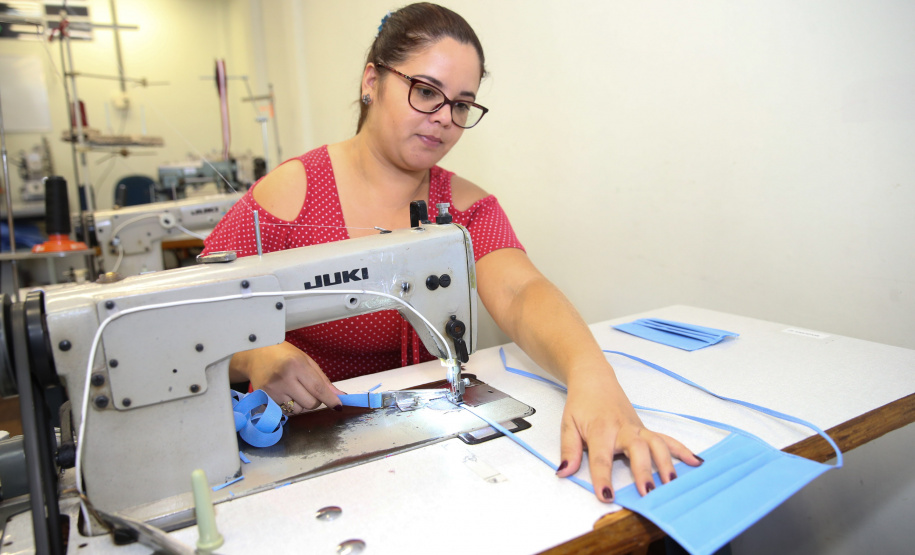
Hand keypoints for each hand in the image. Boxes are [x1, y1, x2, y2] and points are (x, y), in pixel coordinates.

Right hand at [230, 341, 344, 413]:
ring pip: (298, 410)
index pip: (318, 388)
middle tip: (309, 390)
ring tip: (293, 390)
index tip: (338, 405)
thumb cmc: (284, 355)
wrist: (256, 354)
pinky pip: (285, 412)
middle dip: (315, 400)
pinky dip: (288, 406)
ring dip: (301, 405)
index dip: (330, 399)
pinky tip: (284, 394)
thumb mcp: (306, 361)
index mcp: (297, 365)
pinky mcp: (264, 398)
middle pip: (310, 403)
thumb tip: (339, 396)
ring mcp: (272, 390)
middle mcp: (284, 378)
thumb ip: (323, 380)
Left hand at [555, 364, 702, 502]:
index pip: (601, 458)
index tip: (607, 496)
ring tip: (672, 484)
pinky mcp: (646, 429)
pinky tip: (695, 462)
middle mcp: (623, 429)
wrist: (594, 379)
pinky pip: (666, 439)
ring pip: (656, 444)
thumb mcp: (568, 425)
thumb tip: (564, 472)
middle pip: (637, 450)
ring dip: (666, 463)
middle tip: (647, 492)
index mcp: (601, 430)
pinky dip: (682, 450)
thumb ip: (568, 450)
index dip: (603, 478)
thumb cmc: (581, 404)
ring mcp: (638, 428)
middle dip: (643, 472)